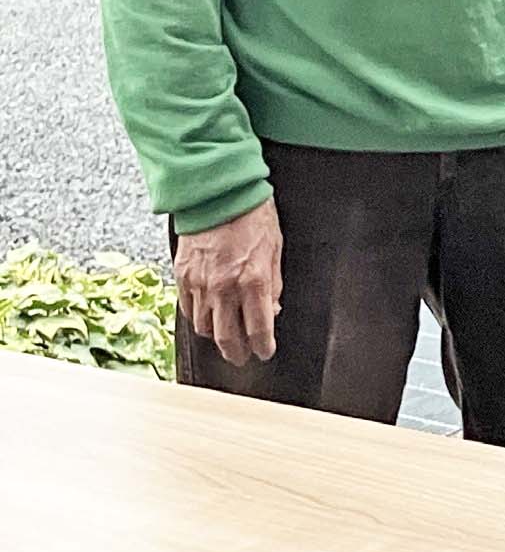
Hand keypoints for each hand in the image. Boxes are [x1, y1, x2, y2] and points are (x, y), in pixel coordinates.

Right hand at [175, 199, 283, 364]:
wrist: (218, 194)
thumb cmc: (252, 216)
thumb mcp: (275, 248)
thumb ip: (274, 283)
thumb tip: (273, 311)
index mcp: (252, 279)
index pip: (258, 328)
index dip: (263, 346)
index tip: (266, 352)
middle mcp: (223, 287)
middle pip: (227, 338)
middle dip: (237, 353)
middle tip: (243, 357)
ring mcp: (199, 284)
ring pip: (204, 327)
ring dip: (217, 336)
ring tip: (226, 337)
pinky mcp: (182, 277)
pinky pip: (188, 310)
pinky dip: (199, 318)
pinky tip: (208, 316)